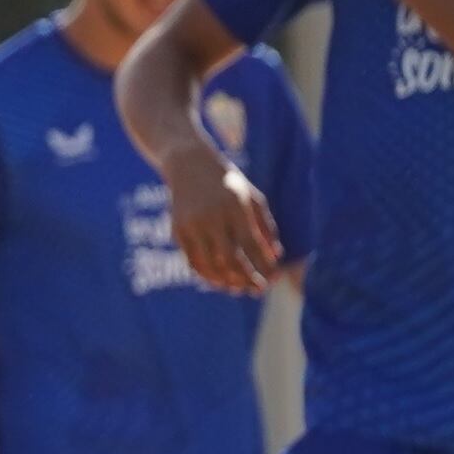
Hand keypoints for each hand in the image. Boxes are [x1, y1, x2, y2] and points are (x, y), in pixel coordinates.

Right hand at [163, 136, 281, 294]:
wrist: (188, 163)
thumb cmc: (228, 182)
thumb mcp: (252, 196)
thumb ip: (265, 226)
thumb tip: (275, 257)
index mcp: (235, 206)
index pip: (252, 245)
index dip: (263, 266)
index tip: (273, 279)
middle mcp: (212, 216)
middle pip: (231, 259)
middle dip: (246, 279)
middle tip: (257, 290)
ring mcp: (193, 224)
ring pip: (210, 264)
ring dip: (227, 282)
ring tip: (238, 289)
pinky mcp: (178, 230)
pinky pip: (193, 261)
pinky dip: (207, 276)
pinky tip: (219, 281)